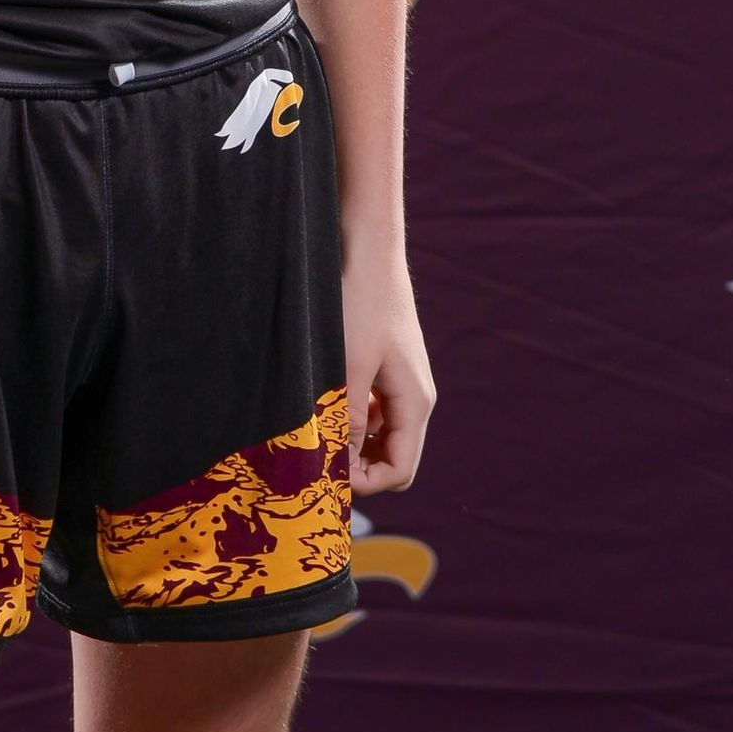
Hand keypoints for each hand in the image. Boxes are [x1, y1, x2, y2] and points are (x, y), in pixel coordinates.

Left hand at [340, 249, 433, 496]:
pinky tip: (326, 404)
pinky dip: (352, 418)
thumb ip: (349, 419)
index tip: (325, 473)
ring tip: (317, 432)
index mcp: (415, 403)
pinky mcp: (386, 368)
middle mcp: (415, 398)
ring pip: (382, 436)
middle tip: (318, 458)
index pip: (400, 471)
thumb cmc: (359, 303)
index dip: (364, 483)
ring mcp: (401, 383)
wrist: (367, 248)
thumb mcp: (348, 366)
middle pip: (394, 458)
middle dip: (360, 467)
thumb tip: (343, 468)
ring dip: (353, 443)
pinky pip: (373, 411)